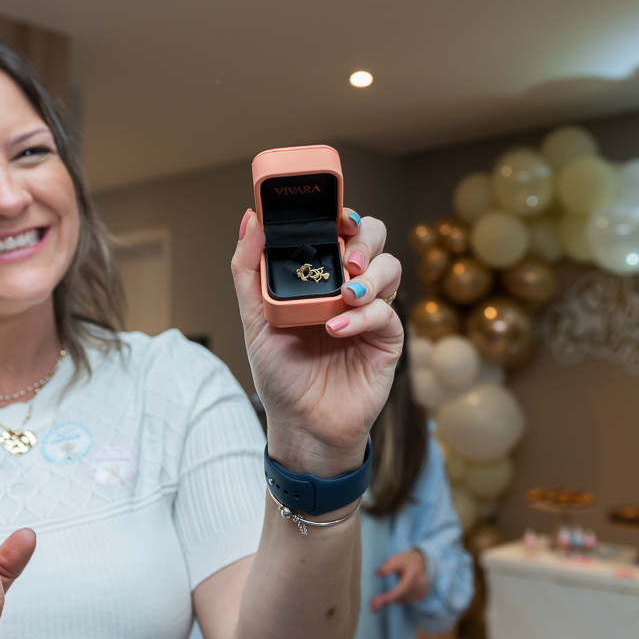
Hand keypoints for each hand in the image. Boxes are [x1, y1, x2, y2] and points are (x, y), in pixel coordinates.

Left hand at [232, 207, 402, 478]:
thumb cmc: (280, 373)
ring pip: (390, 267)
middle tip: (346, 258)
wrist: (301, 425)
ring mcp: (371, 310)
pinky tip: (338, 329)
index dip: (343, 213)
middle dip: (364, 238)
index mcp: (320, 274)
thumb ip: (248, 269)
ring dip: (369, 275)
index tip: (335, 213)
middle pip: (375, 236)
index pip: (340, 228)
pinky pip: (387, 313)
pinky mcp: (387, 339)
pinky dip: (364, 317)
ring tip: (345, 296)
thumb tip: (251, 219)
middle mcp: (349, 286)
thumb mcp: (254, 318)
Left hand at [370, 549, 428, 610]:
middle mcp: (420, 583)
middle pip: (402, 596)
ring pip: (404, 601)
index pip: (402, 588)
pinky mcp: (421, 595)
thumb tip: (378, 573)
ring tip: (377, 602)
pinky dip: (398, 601)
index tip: (378, 601)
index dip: (390, 596)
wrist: (420, 561)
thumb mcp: (395, 559)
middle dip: (386, 601)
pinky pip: (407, 602)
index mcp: (414, 572)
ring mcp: (422, 590)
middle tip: (372, 605)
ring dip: (391, 602)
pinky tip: (389, 600)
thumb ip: (387, 566)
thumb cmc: (405, 560)